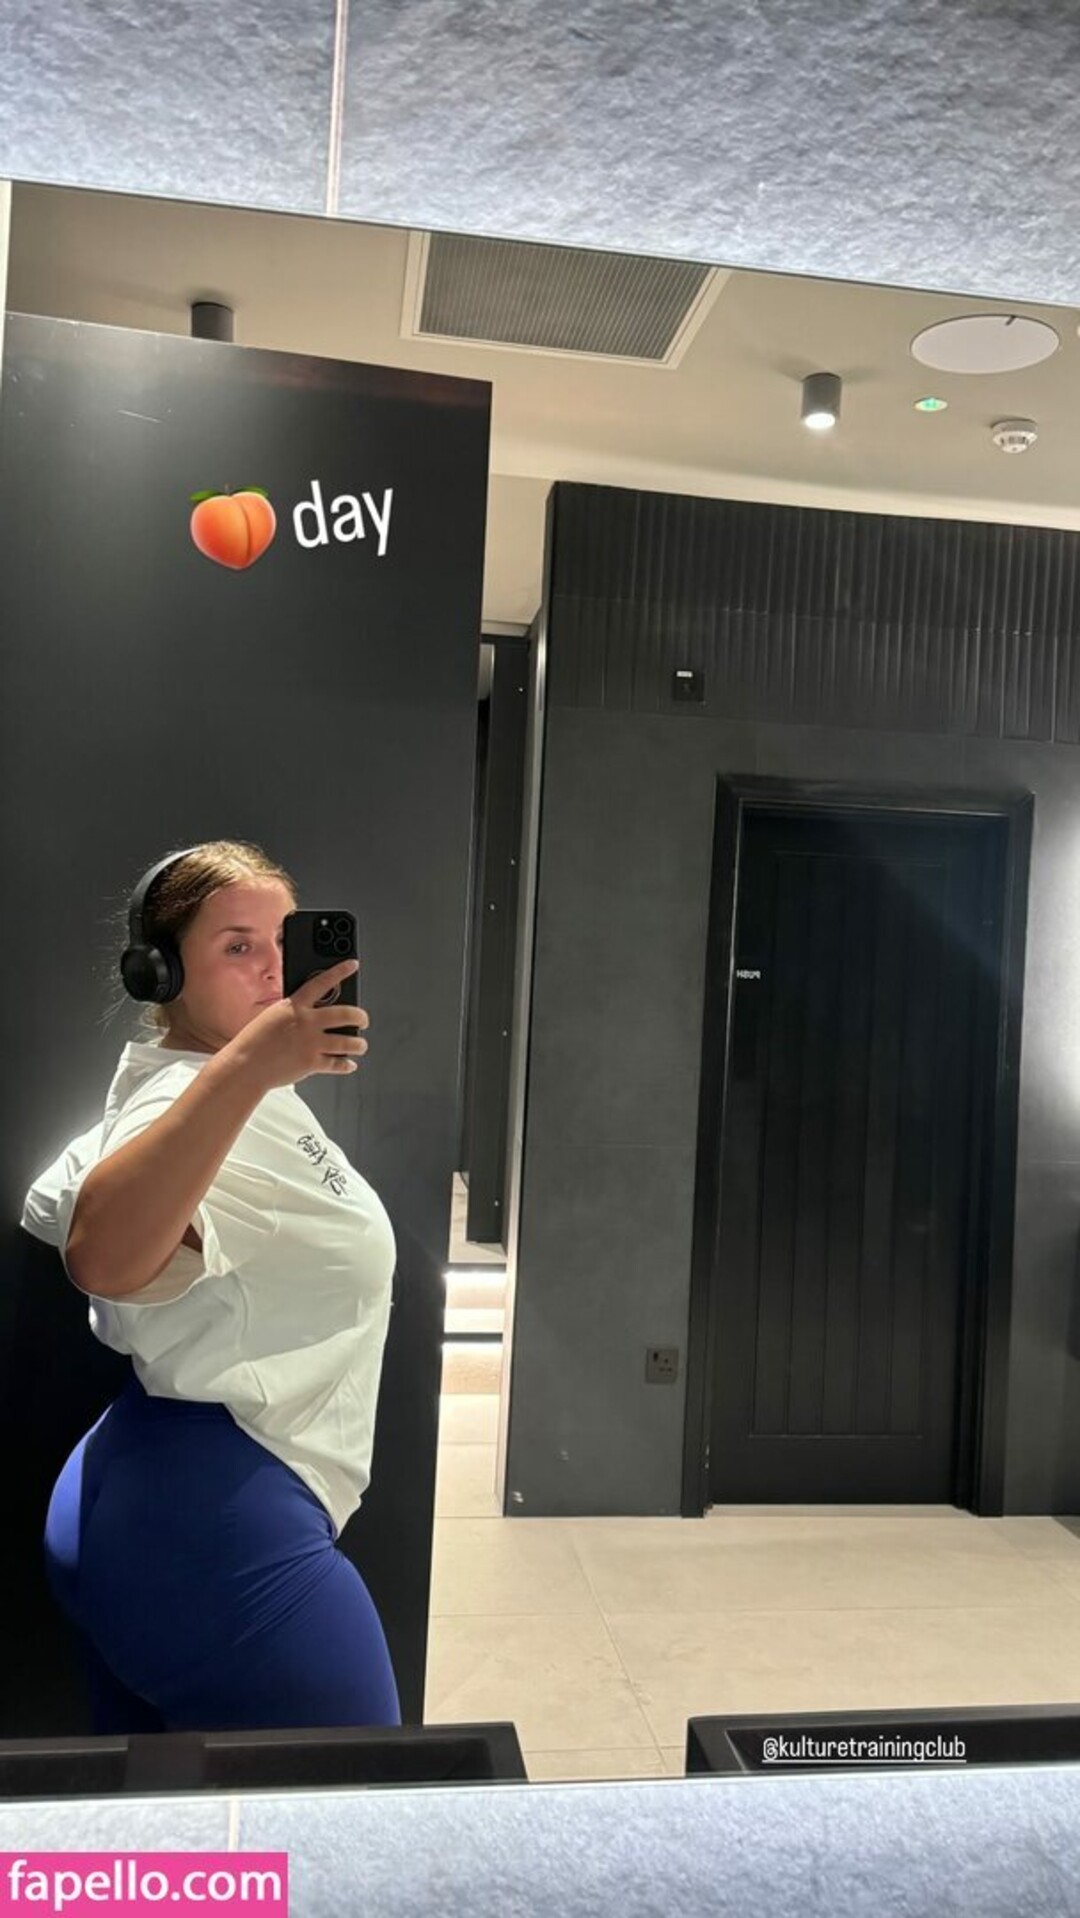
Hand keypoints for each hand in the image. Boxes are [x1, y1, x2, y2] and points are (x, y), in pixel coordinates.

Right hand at [227, 959, 368, 1090]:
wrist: (245, 1066)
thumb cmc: (255, 1041)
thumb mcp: (273, 1016)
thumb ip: (294, 1012)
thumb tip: (316, 1013)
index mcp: (294, 1006)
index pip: (321, 982)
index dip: (339, 971)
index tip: (352, 964)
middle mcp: (306, 1022)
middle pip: (345, 1013)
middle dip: (361, 1016)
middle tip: (363, 1019)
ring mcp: (311, 1043)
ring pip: (348, 1041)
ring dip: (359, 1044)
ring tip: (361, 1045)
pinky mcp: (311, 1063)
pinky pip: (337, 1063)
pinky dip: (346, 1064)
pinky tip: (349, 1063)